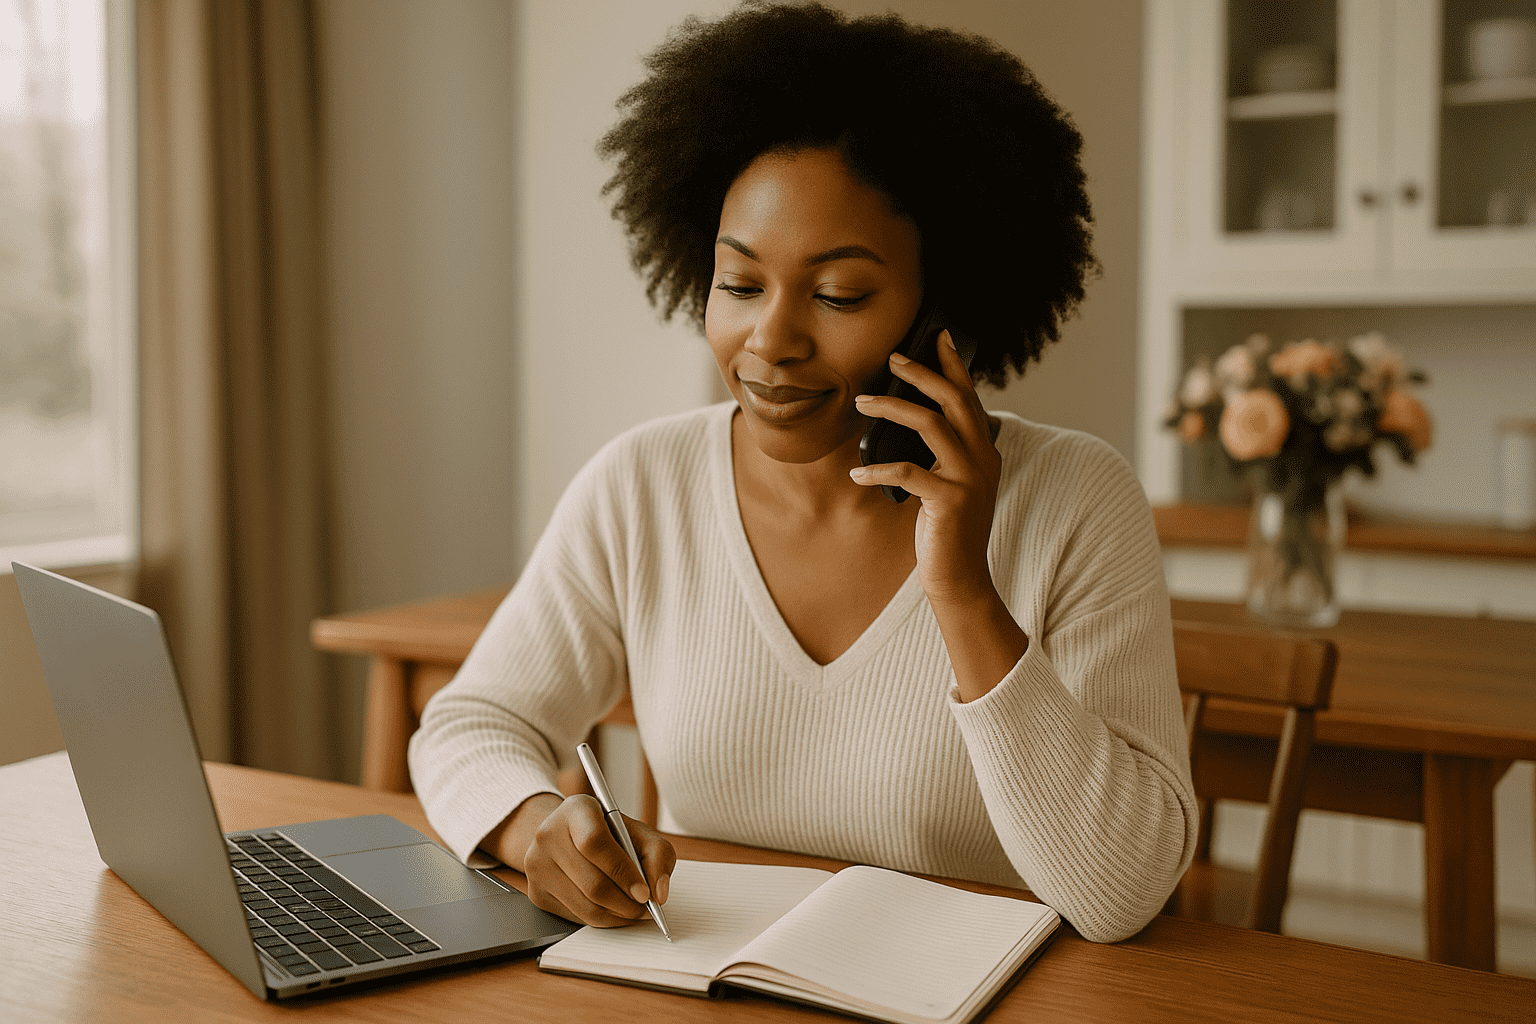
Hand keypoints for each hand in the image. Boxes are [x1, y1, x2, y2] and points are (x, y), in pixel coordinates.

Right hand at [504, 793, 675, 927]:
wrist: (569, 836)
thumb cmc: (609, 833)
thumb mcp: (639, 832)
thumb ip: (658, 855)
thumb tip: (658, 894)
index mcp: (576, 810)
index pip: (594, 843)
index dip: (622, 872)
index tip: (644, 892)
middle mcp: (548, 834)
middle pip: (591, 882)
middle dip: (626, 903)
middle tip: (645, 907)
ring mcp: (537, 865)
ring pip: (584, 906)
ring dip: (616, 915)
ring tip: (634, 910)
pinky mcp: (535, 892)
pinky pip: (575, 917)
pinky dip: (601, 920)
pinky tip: (614, 910)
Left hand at [851, 332, 1027, 699]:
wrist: (960, 580)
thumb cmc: (946, 529)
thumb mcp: (948, 483)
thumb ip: (941, 453)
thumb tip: (907, 418)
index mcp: (985, 450)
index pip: (970, 397)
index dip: (954, 365)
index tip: (938, 335)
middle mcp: (984, 459)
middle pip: (955, 400)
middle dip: (923, 373)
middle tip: (893, 356)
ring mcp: (970, 479)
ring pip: (933, 425)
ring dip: (894, 408)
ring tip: (862, 401)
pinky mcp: (951, 503)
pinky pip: (910, 473)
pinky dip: (880, 468)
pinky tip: (858, 472)